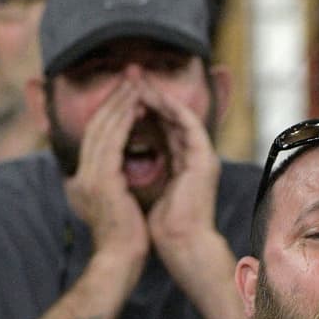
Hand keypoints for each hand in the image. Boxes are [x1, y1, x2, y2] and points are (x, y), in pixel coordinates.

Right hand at [63, 79, 149, 291]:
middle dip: (113, 99)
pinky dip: (124, 121)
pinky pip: (112, 141)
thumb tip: (114, 176)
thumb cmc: (123, 241)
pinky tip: (136, 105)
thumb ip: (108, 188)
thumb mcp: (111, 208)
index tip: (125, 94)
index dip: (109, 114)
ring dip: (120, 103)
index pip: (94, 139)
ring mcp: (87, 177)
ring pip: (102, 129)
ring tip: (135, 83)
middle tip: (129, 76)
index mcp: (79, 182)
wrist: (119, 262)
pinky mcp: (101, 181)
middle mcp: (78, 176)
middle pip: (94, 127)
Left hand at [139, 89, 222, 276]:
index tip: (122, 94)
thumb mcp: (146, 192)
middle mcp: (194, 157)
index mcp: (182, 166)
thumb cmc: (162, 228)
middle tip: (130, 74)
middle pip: (171, 117)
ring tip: (138, 79)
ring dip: (159, 96)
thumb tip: (114, 166)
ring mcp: (202, 157)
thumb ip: (139, 175)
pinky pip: (187, 124)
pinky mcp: (204, 159)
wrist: (181, 244)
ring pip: (179, 115)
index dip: (142, 110)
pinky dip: (170, 108)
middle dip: (149, 95)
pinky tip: (152, 96)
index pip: (161, 129)